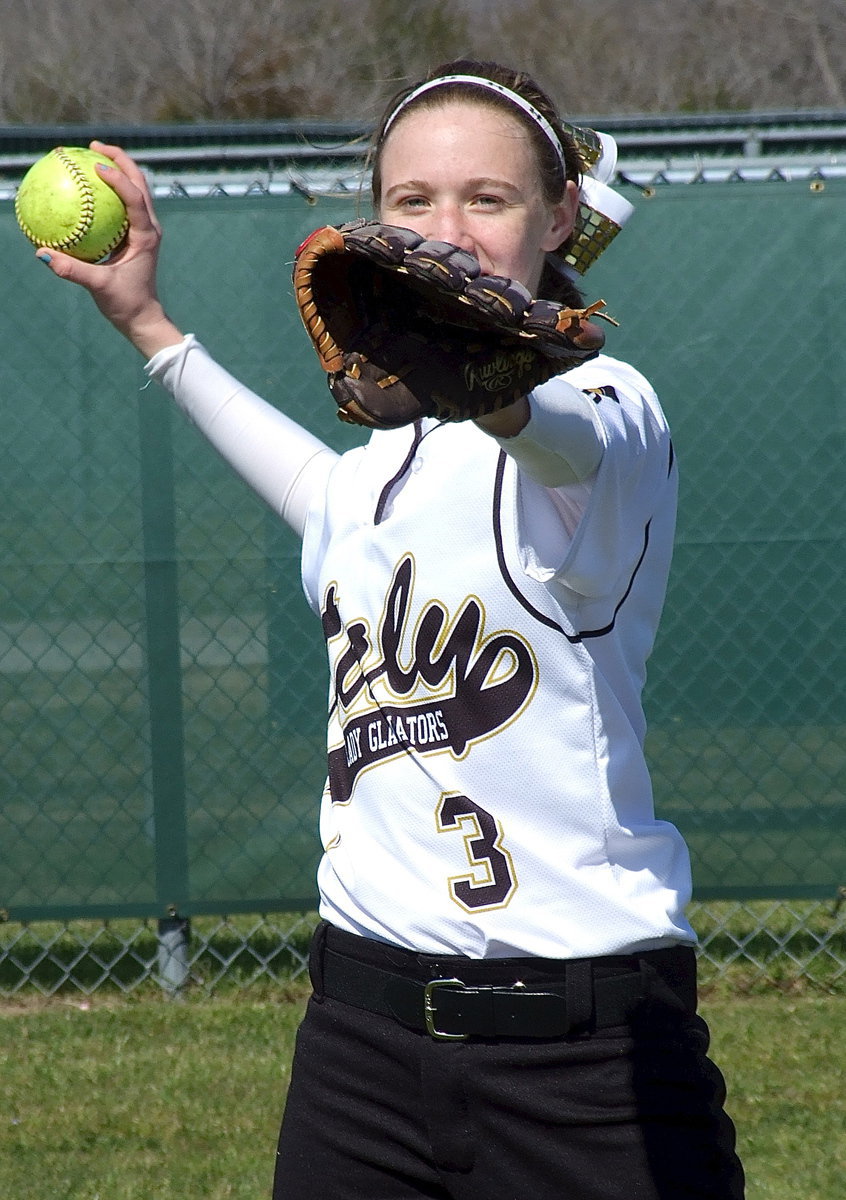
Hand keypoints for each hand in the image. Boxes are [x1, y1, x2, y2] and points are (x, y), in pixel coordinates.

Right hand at [35, 141, 184, 358]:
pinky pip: (124, 204)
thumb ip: (72, 270)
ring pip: (135, 189)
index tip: (96, 166)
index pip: (136, 198)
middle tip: (94, 146)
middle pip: (140, 182)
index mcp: (146, 236)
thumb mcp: (99, 288)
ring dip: (117, 169)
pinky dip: (109, 190)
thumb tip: (42, 254)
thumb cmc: (126, 304)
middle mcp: (149, 228)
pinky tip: (86, 187)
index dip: (118, 179)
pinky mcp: (137, 235)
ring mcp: (144, 230)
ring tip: (91, 155)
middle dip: (119, 159)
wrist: (143, 318)